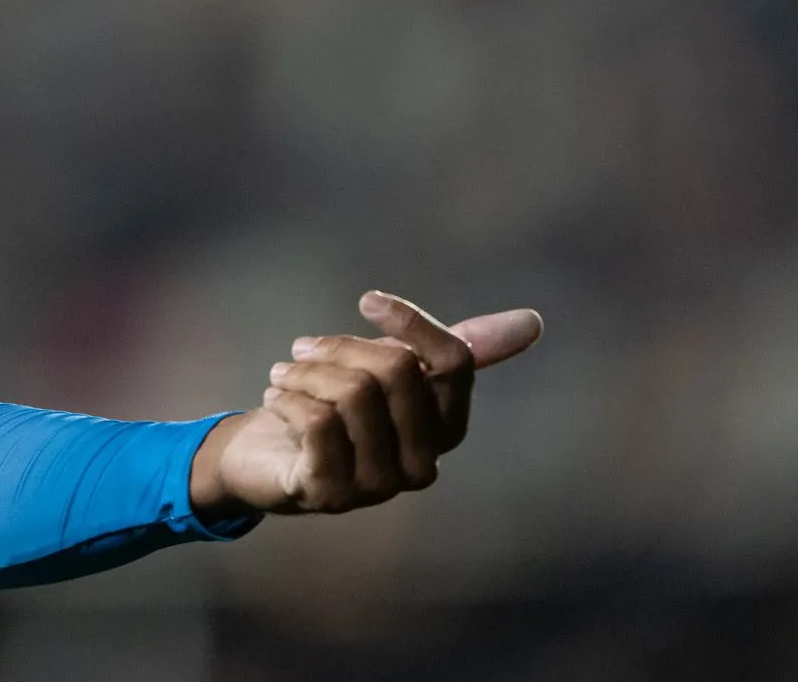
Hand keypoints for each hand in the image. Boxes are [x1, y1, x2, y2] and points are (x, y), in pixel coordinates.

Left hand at [189, 290, 541, 517]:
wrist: (263, 459)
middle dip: (341, 348)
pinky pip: (318, 423)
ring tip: (281, 375)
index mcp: (445, 429)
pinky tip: (275, 400)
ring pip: (353, 393)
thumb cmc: (336, 409)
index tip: (368, 301)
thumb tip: (533, 321)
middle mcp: (423, 464)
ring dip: (304, 372)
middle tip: (304, 349)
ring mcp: (378, 486)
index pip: (453, 362)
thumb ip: (453, 346)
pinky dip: (288, 398)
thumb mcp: (391, 368)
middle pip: (398, 371)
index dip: (413, 322)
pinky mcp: (331, 495)